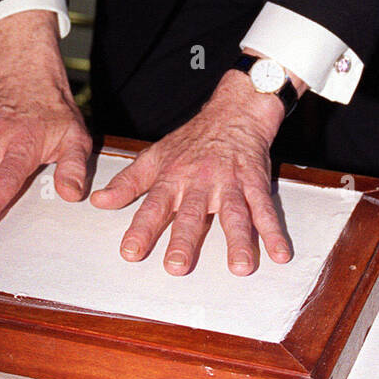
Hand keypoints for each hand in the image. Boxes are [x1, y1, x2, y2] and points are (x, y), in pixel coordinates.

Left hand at [90, 69, 292, 275]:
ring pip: (233, 213)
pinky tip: (280, 253)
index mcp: (173, 178)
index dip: (141, 229)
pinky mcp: (255, 182)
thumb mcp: (155, 157)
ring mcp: (229, 182)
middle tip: (177, 265)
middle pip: (192, 213)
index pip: (153, 206)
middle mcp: (199, 182)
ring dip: (238, 240)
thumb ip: (128, 183)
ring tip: (240, 266)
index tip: (130, 252)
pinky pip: (265, 208)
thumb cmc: (192, 140)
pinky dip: (274, 231)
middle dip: (184, 239)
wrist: (233, 112)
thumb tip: (99, 201)